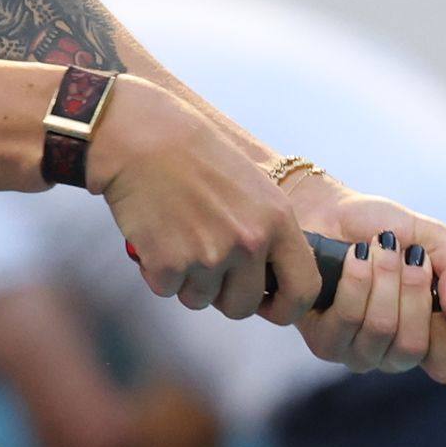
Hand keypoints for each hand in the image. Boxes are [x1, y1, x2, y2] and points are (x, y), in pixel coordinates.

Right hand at [92, 77, 311, 321]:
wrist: (143, 138)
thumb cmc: (197, 158)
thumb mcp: (255, 189)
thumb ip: (269, 234)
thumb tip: (271, 280)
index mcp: (278, 221)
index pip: (302, 291)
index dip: (285, 308)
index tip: (268, 305)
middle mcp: (249, 242)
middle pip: (243, 306)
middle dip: (224, 297)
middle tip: (206, 268)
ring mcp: (209, 256)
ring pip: (201, 301)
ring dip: (187, 281)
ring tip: (178, 238)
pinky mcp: (170, 264)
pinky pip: (167, 290)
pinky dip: (158, 272)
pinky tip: (156, 236)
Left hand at [292, 183, 445, 384]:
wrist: (331, 212)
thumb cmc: (384, 232)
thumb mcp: (434, 240)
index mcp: (427, 337)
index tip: (444, 296)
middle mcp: (391, 353)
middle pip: (413, 346)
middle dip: (414, 288)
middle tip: (409, 253)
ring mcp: (357, 352)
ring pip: (381, 328)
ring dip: (385, 276)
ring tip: (378, 247)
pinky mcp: (324, 341)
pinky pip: (348, 317)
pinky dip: (357, 277)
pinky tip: (355, 255)